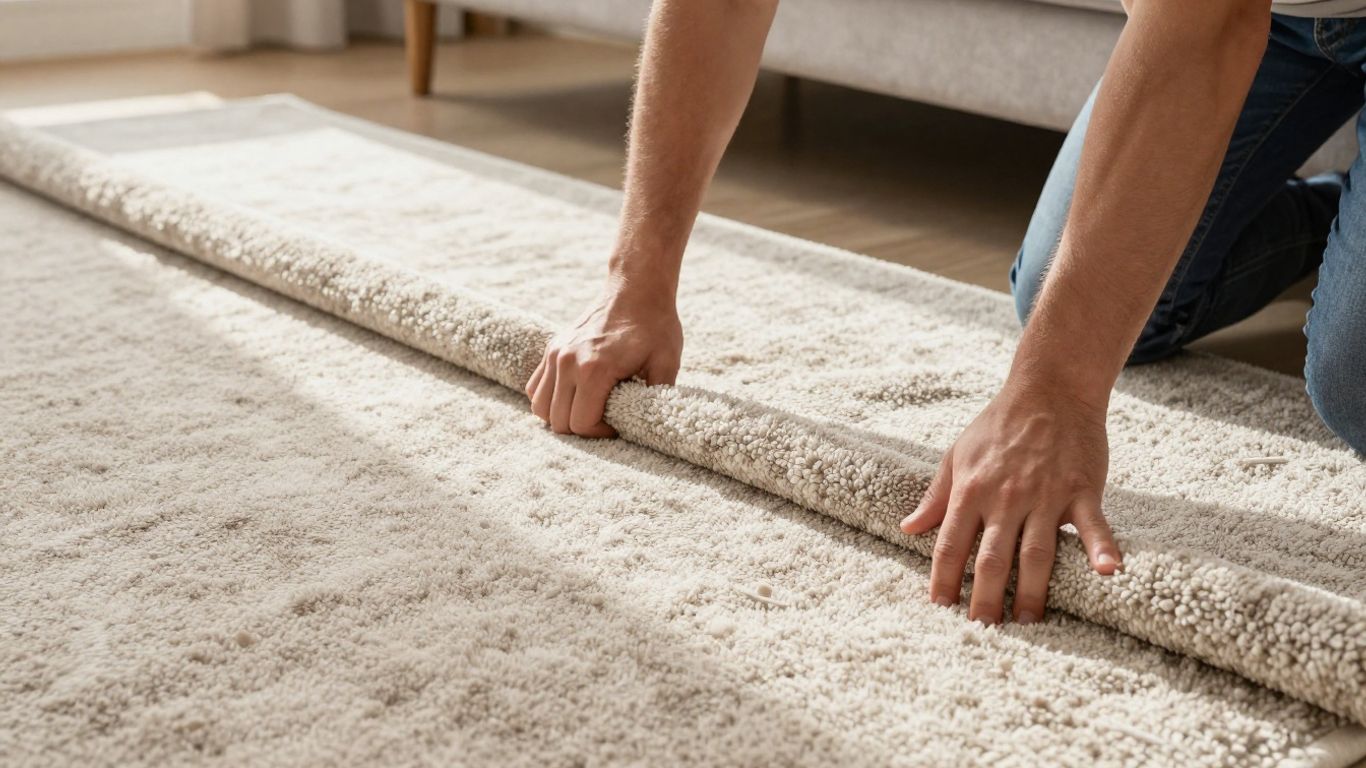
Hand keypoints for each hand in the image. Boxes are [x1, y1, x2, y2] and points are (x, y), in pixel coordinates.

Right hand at [527, 279, 682, 437]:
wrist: (636, 288)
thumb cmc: (654, 325)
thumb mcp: (667, 363)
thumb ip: (658, 398)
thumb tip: (654, 425)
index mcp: (595, 369)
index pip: (581, 424)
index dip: (600, 433)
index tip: (618, 424)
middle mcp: (567, 362)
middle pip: (557, 420)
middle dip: (581, 429)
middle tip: (605, 419)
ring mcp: (555, 354)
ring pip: (540, 407)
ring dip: (562, 415)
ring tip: (588, 409)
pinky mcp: (552, 348)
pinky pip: (535, 387)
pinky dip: (549, 398)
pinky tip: (574, 395)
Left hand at [899, 378, 1120, 624]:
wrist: (1050, 388)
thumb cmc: (998, 424)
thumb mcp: (957, 454)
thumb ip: (936, 496)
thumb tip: (908, 528)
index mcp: (972, 489)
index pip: (950, 544)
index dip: (943, 578)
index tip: (939, 607)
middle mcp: (1006, 497)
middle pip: (991, 559)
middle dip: (985, 598)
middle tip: (981, 631)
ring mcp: (1045, 494)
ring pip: (1036, 553)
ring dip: (1032, 592)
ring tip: (1027, 623)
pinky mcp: (1081, 489)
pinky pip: (1093, 524)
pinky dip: (1102, 548)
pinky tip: (1109, 572)